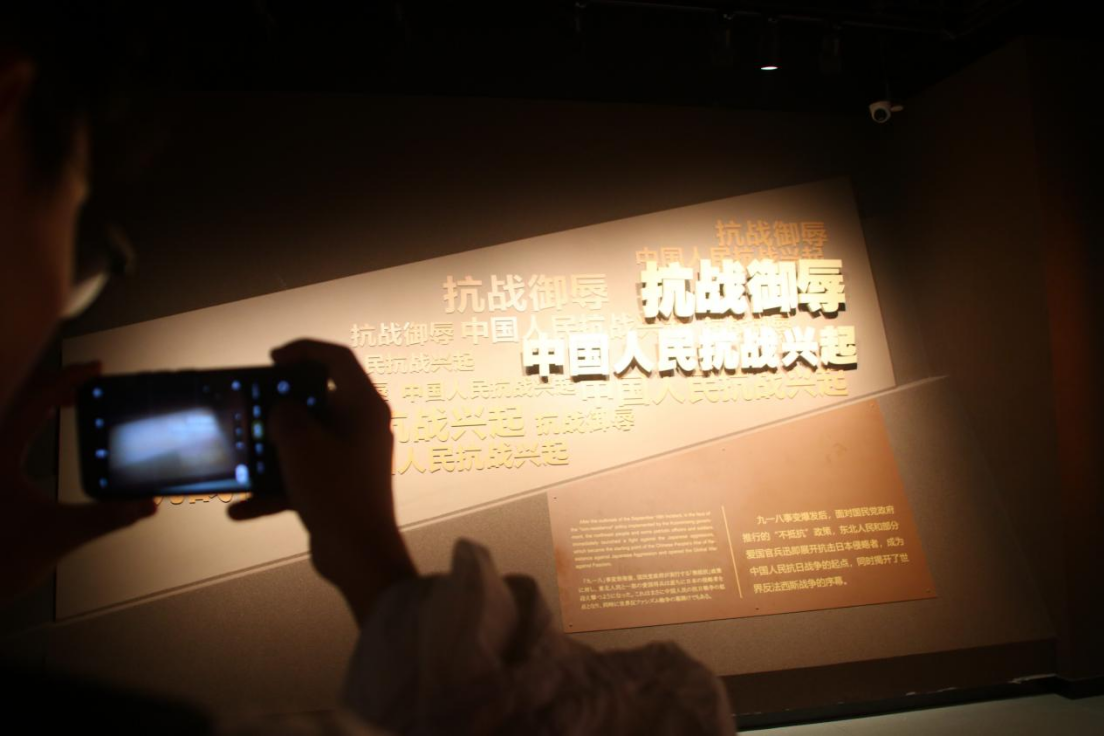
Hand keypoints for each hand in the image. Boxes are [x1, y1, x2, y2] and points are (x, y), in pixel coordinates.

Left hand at [0, 362, 155, 602]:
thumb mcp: (58, 536)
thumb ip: (106, 517)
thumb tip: (143, 504)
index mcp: (0, 453)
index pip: (36, 400)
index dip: (69, 380)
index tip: (94, 370)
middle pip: (21, 398)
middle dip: (57, 383)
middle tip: (87, 380)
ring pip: (12, 413)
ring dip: (42, 400)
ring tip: (71, 399)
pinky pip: (9, 431)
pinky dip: (30, 419)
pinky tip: (41, 426)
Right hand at [227, 340, 416, 622]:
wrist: (359, 555)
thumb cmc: (337, 493)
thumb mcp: (300, 444)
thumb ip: (285, 414)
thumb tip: (283, 410)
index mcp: (365, 406)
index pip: (337, 359)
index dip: (304, 350)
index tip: (272, 358)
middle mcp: (363, 428)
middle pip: (318, 401)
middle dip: (280, 407)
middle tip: (251, 408)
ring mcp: (352, 458)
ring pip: (306, 442)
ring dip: (272, 450)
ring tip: (239, 457)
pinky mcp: (340, 487)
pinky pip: (303, 477)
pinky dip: (275, 489)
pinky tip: (240, 508)